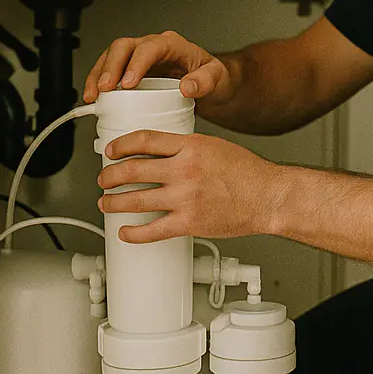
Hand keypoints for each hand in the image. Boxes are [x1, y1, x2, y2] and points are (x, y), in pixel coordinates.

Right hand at [82, 31, 232, 103]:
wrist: (212, 84)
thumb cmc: (213, 77)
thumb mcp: (217, 78)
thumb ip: (205, 81)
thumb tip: (187, 87)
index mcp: (172, 44)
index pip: (149, 48)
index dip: (136, 64)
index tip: (127, 84)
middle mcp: (152, 47)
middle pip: (124, 47)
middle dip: (110, 67)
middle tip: (104, 89)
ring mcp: (139, 57)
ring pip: (111, 56)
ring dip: (98, 74)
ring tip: (93, 96)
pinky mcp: (131, 70)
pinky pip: (110, 70)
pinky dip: (98, 82)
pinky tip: (94, 98)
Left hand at [96, 129, 281, 242]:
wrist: (268, 197)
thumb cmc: (247, 173)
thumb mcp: (215, 146)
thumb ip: (187, 147)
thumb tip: (159, 152)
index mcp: (191, 146)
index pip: (144, 140)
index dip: (121, 146)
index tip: (112, 151)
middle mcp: (185, 170)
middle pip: (132, 170)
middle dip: (110, 176)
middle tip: (104, 180)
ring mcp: (185, 198)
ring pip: (135, 200)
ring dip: (113, 203)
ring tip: (106, 203)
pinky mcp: (189, 223)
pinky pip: (152, 230)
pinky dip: (133, 233)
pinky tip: (125, 232)